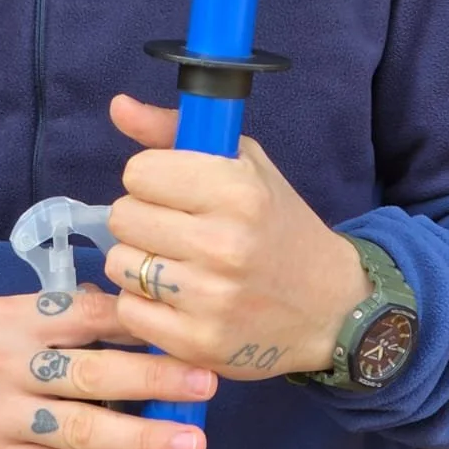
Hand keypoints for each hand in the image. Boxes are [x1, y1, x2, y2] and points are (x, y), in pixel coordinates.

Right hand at [0, 285, 217, 448]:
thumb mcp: (2, 322)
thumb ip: (58, 317)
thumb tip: (130, 310)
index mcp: (13, 317)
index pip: (84, 313)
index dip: (137, 324)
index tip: (186, 330)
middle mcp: (7, 364)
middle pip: (91, 372)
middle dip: (154, 379)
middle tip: (206, 384)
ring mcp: (3, 418)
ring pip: (84, 429)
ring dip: (144, 438)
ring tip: (193, 445)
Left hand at [103, 96, 370, 380]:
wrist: (330, 307)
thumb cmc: (277, 224)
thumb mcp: (242, 163)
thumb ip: (173, 131)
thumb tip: (118, 105)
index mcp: (236, 190)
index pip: (138, 172)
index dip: (152, 178)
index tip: (174, 191)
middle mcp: (222, 243)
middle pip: (122, 217)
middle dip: (142, 219)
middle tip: (175, 228)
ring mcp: (209, 298)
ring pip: (119, 264)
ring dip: (138, 261)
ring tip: (174, 262)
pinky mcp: (198, 343)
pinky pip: (129, 310)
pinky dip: (144, 304)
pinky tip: (175, 297)